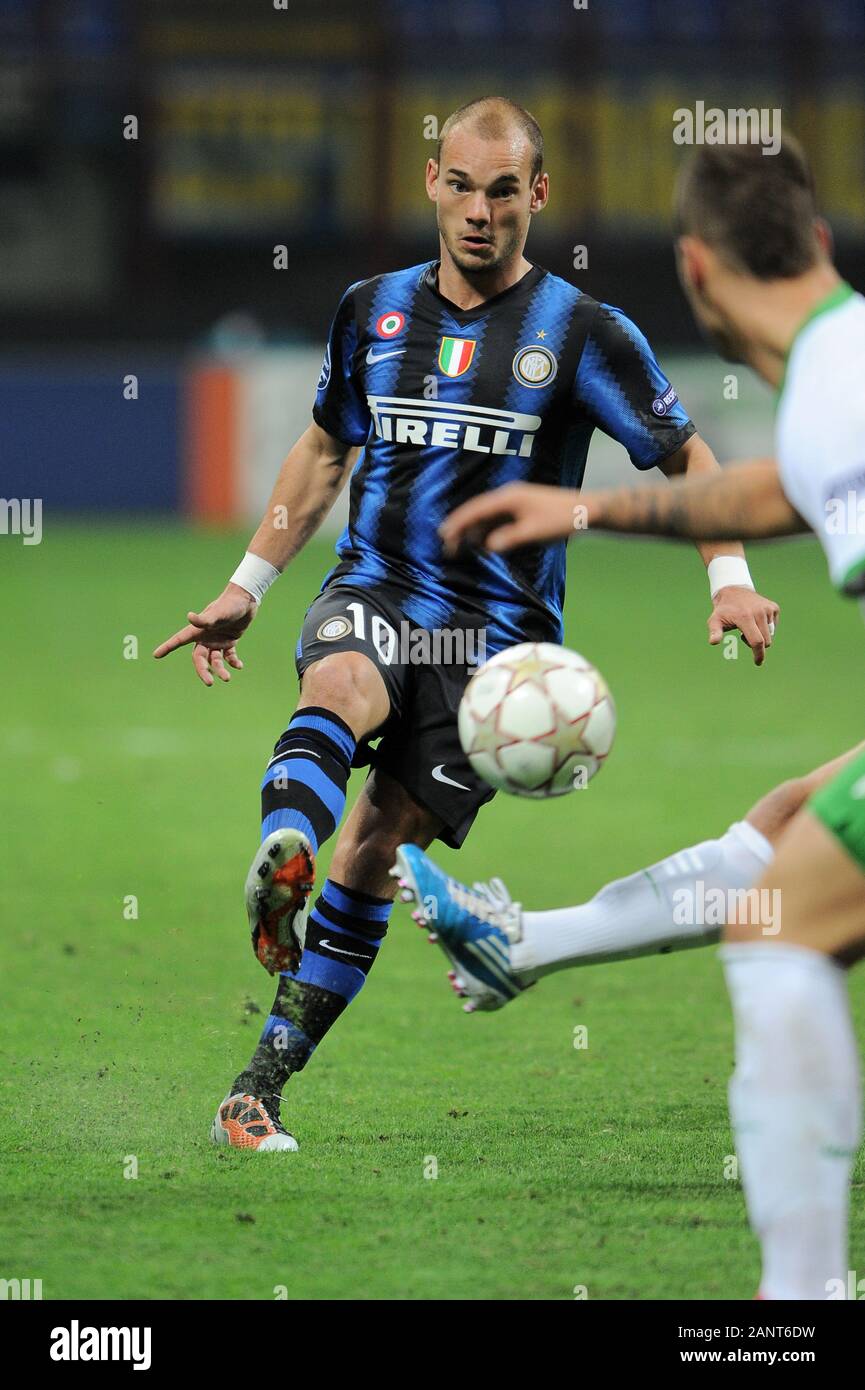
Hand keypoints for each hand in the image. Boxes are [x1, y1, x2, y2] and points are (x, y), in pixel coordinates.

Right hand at [153, 583, 256, 685]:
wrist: (246, 599)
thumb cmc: (229, 605)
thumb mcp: (217, 613)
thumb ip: (204, 619)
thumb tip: (189, 616)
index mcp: (198, 630)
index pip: (179, 640)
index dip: (167, 647)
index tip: (156, 655)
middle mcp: (205, 637)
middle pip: (199, 658)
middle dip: (203, 671)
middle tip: (209, 682)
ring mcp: (217, 640)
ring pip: (215, 660)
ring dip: (220, 669)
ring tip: (227, 678)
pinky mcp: (229, 641)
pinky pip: (229, 656)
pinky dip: (233, 662)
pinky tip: (239, 666)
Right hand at [440, 482, 579, 553]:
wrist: (586, 510)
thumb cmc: (561, 519)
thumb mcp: (534, 532)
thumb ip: (509, 538)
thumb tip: (487, 546)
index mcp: (508, 497)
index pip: (475, 509)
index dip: (458, 521)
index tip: (443, 534)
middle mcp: (508, 497)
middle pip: (477, 511)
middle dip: (460, 527)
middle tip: (447, 545)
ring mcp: (515, 503)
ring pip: (486, 517)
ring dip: (472, 531)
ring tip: (459, 547)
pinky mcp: (522, 510)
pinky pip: (497, 520)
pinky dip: (486, 531)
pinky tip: (481, 544)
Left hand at [708, 586, 778, 666]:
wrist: (734, 591)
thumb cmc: (723, 610)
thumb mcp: (714, 620)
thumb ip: (714, 632)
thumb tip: (713, 642)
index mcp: (745, 617)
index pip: (757, 641)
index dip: (758, 654)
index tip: (758, 662)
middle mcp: (759, 612)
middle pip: (766, 641)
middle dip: (756, 645)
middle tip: (743, 636)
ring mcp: (768, 609)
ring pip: (770, 634)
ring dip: (761, 636)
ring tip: (748, 626)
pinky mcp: (774, 608)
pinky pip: (774, 626)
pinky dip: (766, 627)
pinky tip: (755, 620)